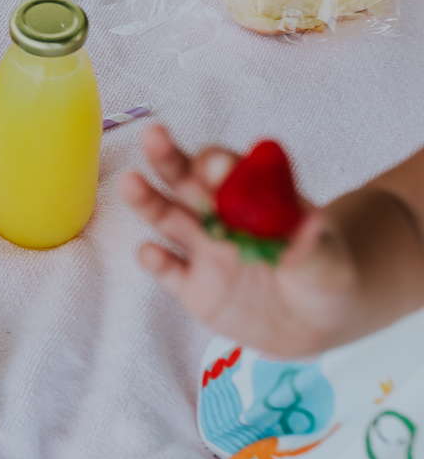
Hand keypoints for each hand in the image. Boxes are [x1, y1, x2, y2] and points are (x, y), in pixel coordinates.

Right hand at [117, 124, 361, 357]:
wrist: (315, 322)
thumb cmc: (325, 276)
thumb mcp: (328, 262)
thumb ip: (312, 243)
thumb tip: (314, 220)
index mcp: (253, 198)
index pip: (232, 172)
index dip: (222, 165)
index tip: (217, 166)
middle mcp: (221, 217)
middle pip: (189, 182)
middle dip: (170, 159)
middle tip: (154, 136)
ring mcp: (204, 251)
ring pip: (169, 220)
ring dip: (149, 201)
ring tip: (130, 183)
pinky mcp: (193, 287)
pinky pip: (170, 273)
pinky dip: (157, 262)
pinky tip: (149, 252)